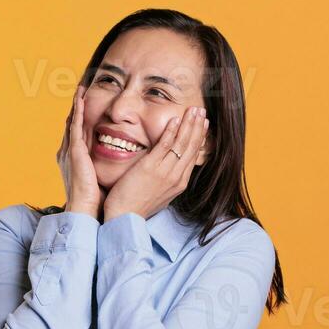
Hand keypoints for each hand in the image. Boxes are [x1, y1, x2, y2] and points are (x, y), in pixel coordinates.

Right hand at [58, 85, 103, 219]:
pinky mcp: (74, 151)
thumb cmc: (97, 200)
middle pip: (72, 125)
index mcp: (75, 161)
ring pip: (72, 122)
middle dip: (76, 109)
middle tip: (80, 92)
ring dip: (76, 105)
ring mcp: (70, 151)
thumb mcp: (101, 179)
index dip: (81, 120)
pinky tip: (80, 98)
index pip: (78, 135)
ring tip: (79, 89)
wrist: (86, 210)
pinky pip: (75, 126)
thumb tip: (123, 165)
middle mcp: (69, 154)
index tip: (87, 107)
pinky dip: (77, 111)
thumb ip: (107, 169)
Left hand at [101, 105, 208, 222]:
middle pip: (191, 147)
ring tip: (194, 110)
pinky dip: (171, 131)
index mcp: (179, 183)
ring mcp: (165, 172)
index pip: (193, 156)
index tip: (203, 124)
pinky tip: (175, 119)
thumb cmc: (137, 206)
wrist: (125, 218)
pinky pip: (165, 145)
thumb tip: (169, 169)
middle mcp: (176, 177)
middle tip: (202, 111)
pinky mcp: (151, 168)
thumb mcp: (159, 194)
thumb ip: (166, 180)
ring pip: (182, 144)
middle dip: (198, 127)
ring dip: (189, 124)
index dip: (199, 138)